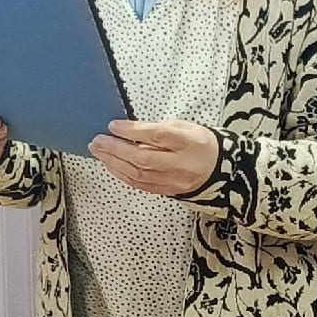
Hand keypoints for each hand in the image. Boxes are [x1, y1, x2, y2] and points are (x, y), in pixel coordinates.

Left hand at [89, 119, 219, 196]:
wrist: (218, 168)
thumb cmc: (199, 143)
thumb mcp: (184, 126)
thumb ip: (157, 128)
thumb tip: (128, 131)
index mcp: (188, 142)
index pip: (157, 136)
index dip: (133, 131)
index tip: (114, 126)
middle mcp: (181, 164)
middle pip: (143, 158)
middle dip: (116, 150)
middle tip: (98, 141)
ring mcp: (173, 180)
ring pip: (138, 174)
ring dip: (113, 163)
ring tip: (98, 151)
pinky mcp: (166, 191)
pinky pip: (139, 184)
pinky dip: (121, 174)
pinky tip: (111, 165)